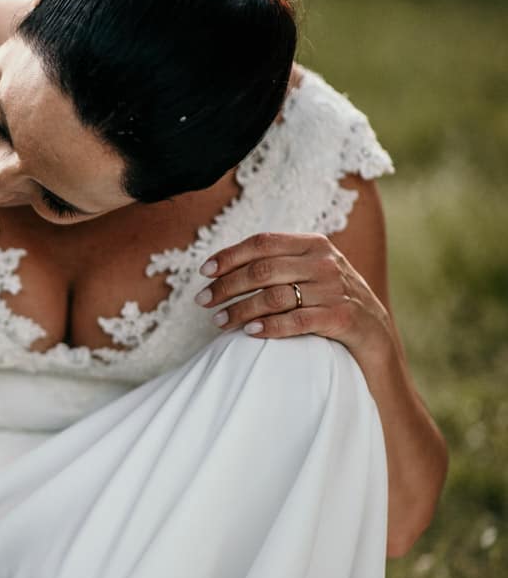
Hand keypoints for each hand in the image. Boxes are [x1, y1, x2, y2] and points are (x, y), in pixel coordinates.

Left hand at [194, 232, 394, 362]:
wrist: (375, 333)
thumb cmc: (328, 302)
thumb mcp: (309, 273)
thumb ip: (278, 264)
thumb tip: (221, 269)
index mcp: (314, 245)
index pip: (262, 243)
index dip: (230, 256)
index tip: (204, 271)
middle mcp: (326, 263)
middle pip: (262, 270)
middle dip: (226, 286)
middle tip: (202, 301)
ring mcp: (335, 290)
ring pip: (274, 296)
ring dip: (240, 310)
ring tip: (219, 322)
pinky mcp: (342, 318)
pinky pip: (297, 321)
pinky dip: (270, 326)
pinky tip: (249, 332)